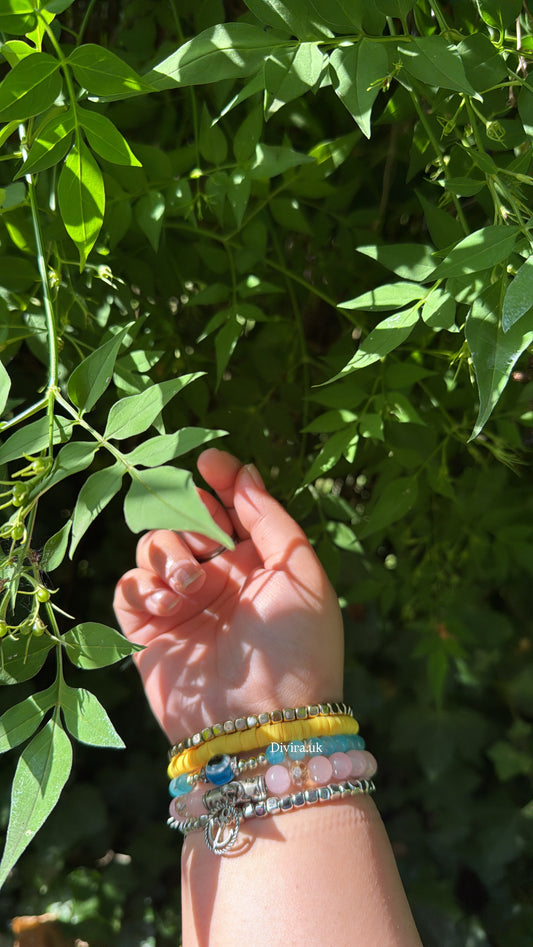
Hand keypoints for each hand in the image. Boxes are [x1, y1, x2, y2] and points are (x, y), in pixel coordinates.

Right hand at [113, 449, 343, 743]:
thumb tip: (245, 471)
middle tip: (207, 538)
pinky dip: (142, 584)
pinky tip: (167, 602)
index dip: (221, 479)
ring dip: (168, 551)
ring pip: (153, 546)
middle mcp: (217, 580)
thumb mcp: (301, 574)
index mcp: (257, 564)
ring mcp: (181, 606)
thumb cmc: (296, 648)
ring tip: (190, 583)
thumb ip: (271, 519)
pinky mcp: (148, 633)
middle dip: (190, 513)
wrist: (263, 724)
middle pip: (185, 518)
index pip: (231, 507)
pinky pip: (128, 586)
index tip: (210, 461)